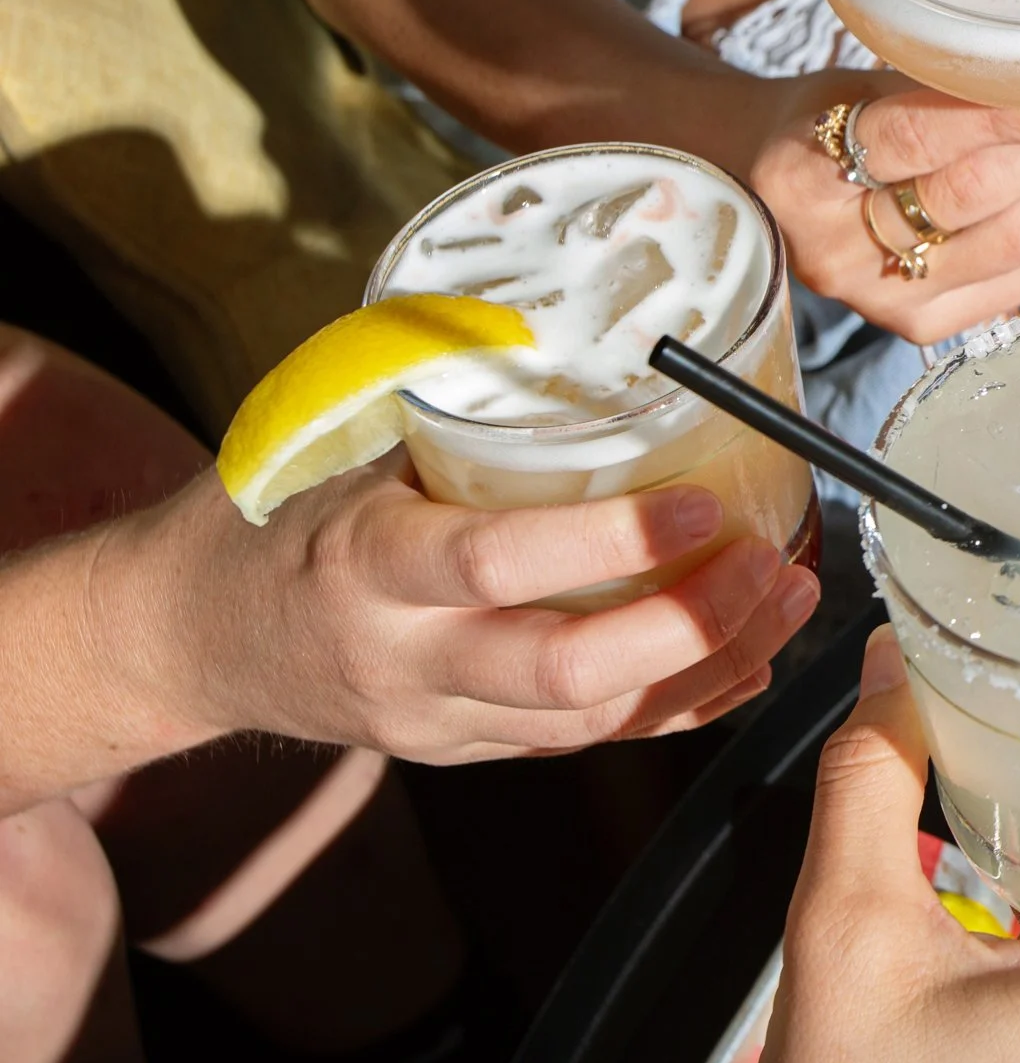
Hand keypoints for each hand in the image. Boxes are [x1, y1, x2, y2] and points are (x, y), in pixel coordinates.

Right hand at [121, 460, 816, 762]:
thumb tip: (572, 311)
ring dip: (711, 664)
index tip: (705, 503)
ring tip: (790, 595)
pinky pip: (592, 742)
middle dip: (688, 627)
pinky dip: (683, 704)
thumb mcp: (337, 443)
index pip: (496, 563)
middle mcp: (405, 659)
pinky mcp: (467, 751)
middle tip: (772, 562)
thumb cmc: (272, 512)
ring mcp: (438, 720)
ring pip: (594, 721)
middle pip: (564, 674)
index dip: (611, 544)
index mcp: (365, 563)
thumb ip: (446, 396)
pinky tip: (754, 659)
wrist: (186, 636)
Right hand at [750, 73, 1019, 344]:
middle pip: (976, 196)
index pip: (922, 134)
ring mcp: (881, 296)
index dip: (1012, 112)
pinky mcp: (922, 324)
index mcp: (806, 170)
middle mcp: (838, 247)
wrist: (769, 190)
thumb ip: (939, 86)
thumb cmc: (825, 123)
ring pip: (1012, 243)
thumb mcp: (858, 86)